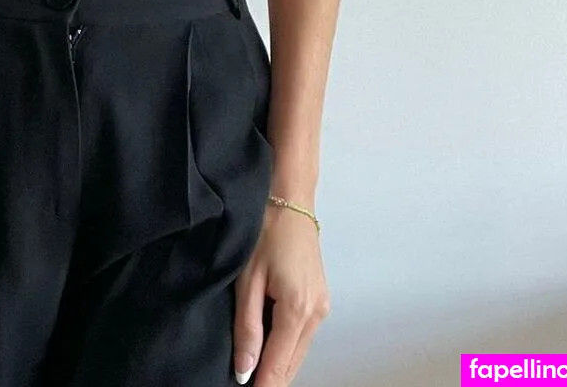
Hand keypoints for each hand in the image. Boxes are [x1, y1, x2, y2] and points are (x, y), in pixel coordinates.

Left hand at [232, 201, 330, 384]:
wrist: (289, 199)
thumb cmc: (264, 232)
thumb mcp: (247, 280)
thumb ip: (247, 327)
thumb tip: (245, 370)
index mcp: (298, 310)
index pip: (278, 366)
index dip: (261, 385)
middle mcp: (316, 313)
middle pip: (291, 364)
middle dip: (270, 378)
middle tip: (244, 380)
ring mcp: (322, 307)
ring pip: (298, 352)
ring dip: (277, 362)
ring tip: (251, 366)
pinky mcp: (320, 299)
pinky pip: (302, 335)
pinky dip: (285, 344)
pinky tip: (266, 342)